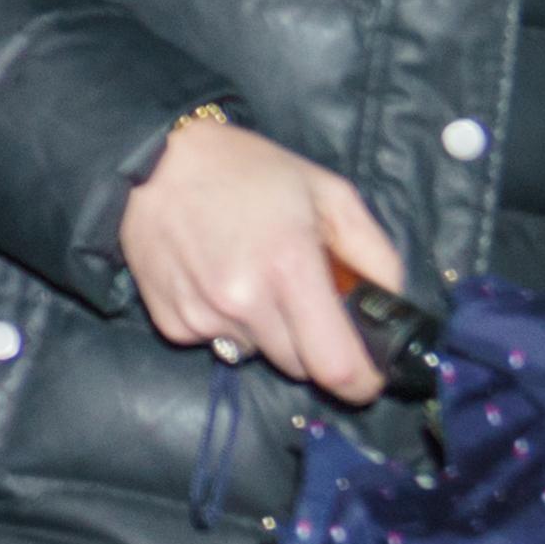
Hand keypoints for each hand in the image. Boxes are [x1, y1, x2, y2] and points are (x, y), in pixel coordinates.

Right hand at [118, 116, 408, 407]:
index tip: (369, 374)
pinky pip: (218, 343)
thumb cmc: (248, 171)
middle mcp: (244, 301)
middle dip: (315, 344)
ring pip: (260, 355)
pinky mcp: (172, 323)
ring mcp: (204, 316)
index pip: (336, 366)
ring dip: (269, 332)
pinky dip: (227, 324)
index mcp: (290, 267)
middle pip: (301, 367)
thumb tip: (391, 305)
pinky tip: (215, 279)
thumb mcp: (329, 192)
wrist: (152, 162)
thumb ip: (374, 253)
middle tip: (304, 299)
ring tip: (252, 278)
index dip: (362, 381)